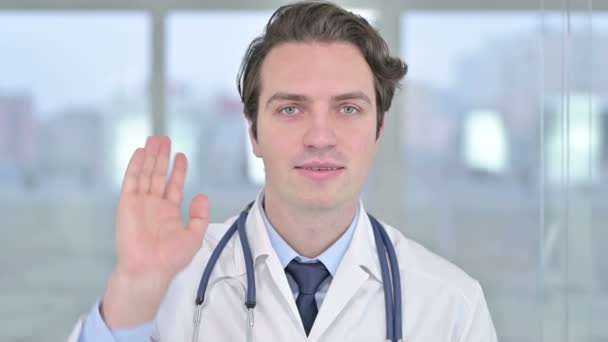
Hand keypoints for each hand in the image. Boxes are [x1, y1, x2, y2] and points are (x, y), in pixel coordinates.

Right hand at [101, 136, 208, 327]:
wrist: (150, 269)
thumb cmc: (170, 258)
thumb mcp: (194, 236)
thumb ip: (200, 216)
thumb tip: (201, 196)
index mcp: (169, 212)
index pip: (174, 185)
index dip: (178, 170)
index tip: (181, 155)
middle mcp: (154, 205)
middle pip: (158, 174)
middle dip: (162, 157)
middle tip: (165, 139)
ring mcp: (140, 203)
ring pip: (146, 174)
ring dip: (150, 157)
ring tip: (155, 140)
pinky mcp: (127, 204)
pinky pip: (131, 181)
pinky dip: (135, 166)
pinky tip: (140, 152)